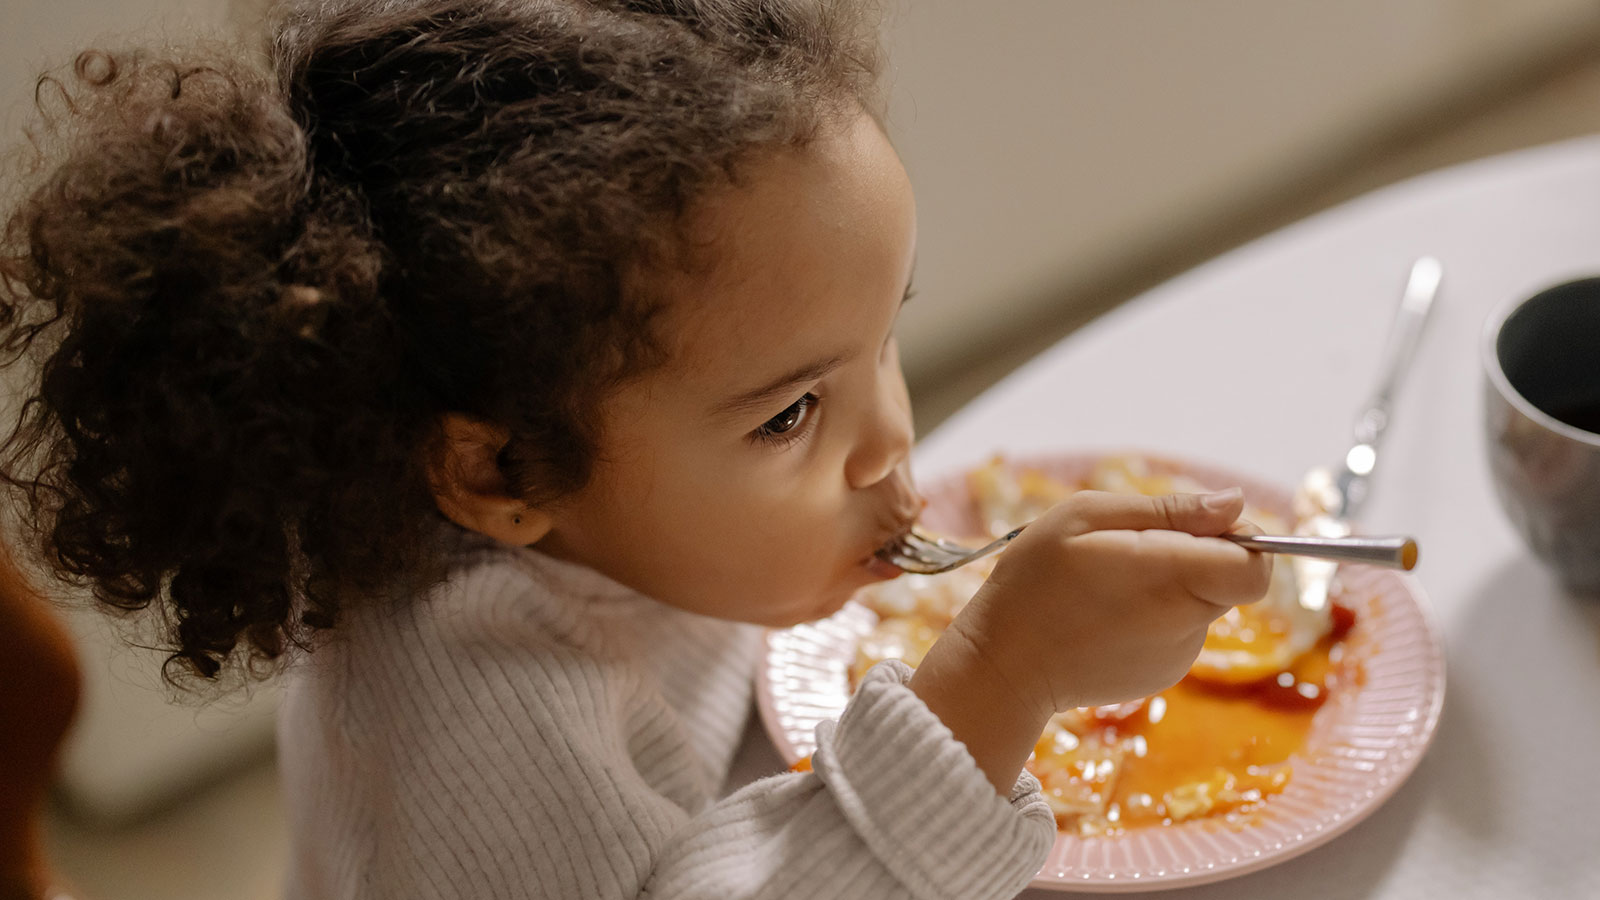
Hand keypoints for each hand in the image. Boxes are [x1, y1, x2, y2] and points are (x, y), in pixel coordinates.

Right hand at [908, 488, 1270, 792]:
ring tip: (1106, 585)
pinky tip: (1105, 615)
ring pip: (1204, 603)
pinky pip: (1179, 629)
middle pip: (1232, 579)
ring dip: (1172, 584)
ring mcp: (1179, 655)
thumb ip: (1168, 509)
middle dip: (1198, 555)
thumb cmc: (1034, 581)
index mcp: (1171, 576)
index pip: (1256, 564)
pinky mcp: (1164, 674)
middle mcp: (1186, 622)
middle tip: (1132, 551)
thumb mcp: (1085, 517)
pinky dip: (1155, 614)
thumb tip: (1235, 503)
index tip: (1197, 527)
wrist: (1003, 666)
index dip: (1241, 539)